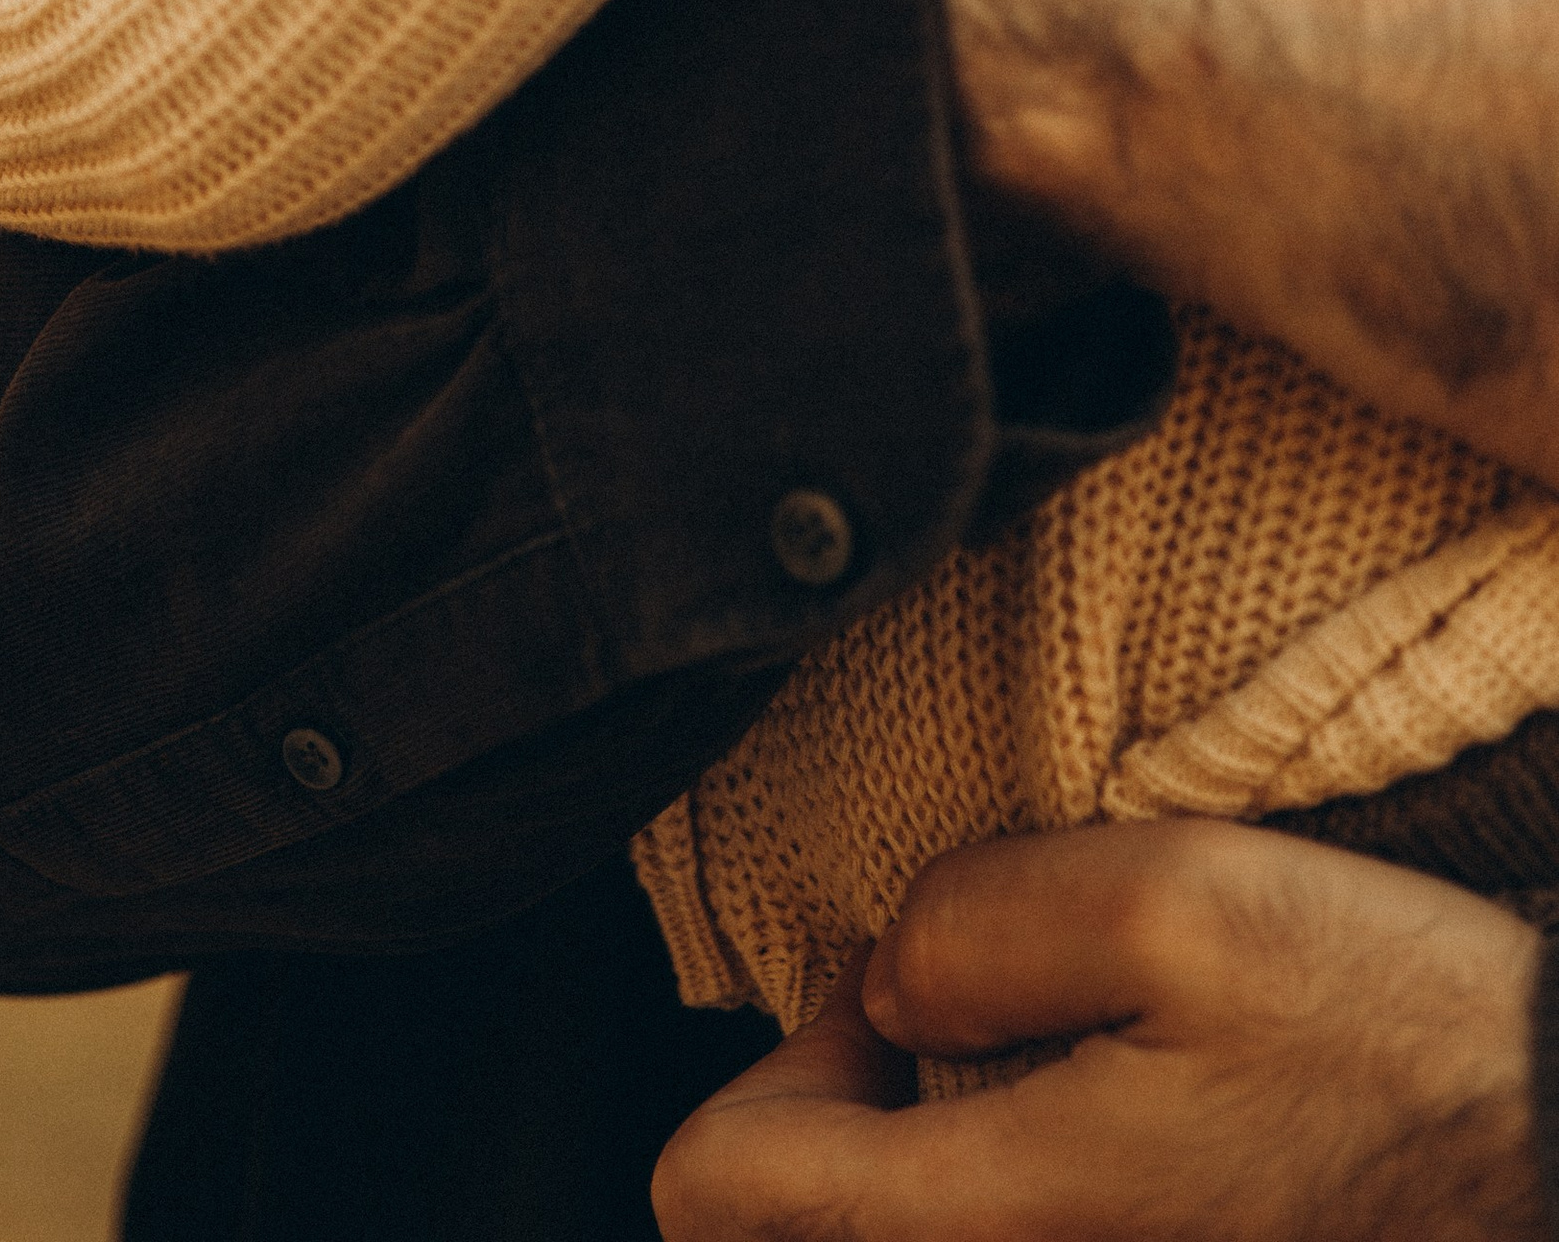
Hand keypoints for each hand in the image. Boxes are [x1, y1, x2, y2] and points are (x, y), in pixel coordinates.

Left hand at [651, 821, 1546, 1240]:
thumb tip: (886, 979)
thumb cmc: (1396, 1043)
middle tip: (942, 1038)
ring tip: (1031, 1077)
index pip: (712, 1190)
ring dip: (914, 1168)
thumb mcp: (1181, 899)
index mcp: (998, 1223)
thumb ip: (978, 918)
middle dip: (824, 1131)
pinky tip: (1098, 1133)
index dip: (771, 1062)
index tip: (893, 1002)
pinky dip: (1001, 1196)